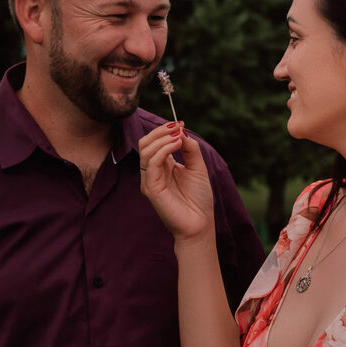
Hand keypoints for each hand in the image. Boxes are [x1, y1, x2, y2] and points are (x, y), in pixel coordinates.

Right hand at [139, 122, 214, 240]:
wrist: (200, 223)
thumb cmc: (199, 199)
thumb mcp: (197, 167)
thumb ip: (190, 148)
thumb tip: (181, 131)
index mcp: (162, 166)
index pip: (153, 142)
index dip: (164, 130)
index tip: (180, 123)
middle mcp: (153, 172)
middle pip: (145, 143)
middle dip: (160, 131)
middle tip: (177, 126)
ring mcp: (150, 180)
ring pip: (146, 151)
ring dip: (163, 139)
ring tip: (179, 137)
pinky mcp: (151, 189)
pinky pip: (151, 163)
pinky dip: (163, 150)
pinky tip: (177, 145)